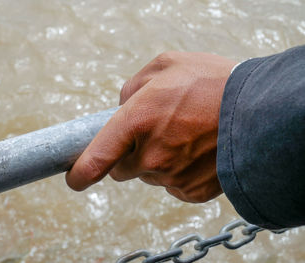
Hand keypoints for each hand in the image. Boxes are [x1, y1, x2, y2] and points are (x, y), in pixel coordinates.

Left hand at [66, 51, 236, 202]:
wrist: (259, 109)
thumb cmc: (211, 82)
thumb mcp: (165, 66)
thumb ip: (132, 87)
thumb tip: (121, 108)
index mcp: (137, 121)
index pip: (96, 158)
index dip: (81, 172)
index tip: (75, 178)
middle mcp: (152, 155)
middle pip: (123, 168)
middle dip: (130, 154)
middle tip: (154, 132)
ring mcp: (172, 177)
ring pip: (150, 175)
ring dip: (158, 160)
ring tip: (184, 135)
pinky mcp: (191, 192)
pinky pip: (172, 184)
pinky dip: (178, 171)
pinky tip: (196, 151)